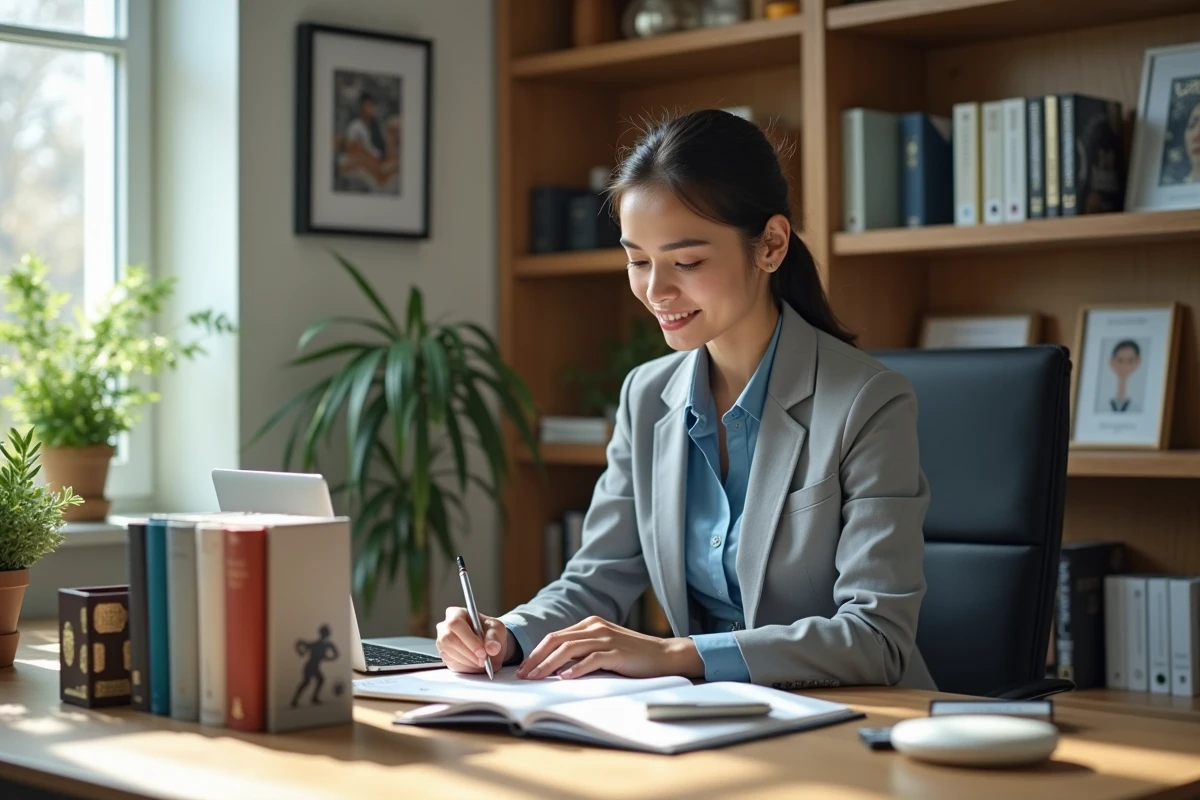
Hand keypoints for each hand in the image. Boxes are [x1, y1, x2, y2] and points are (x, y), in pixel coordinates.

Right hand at [435, 607, 512, 673]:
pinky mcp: (444, 655)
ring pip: (450, 652)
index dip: (468, 638)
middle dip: (469, 652)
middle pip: (449, 639)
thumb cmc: (489, 632)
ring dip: (468, 660)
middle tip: (483, 660)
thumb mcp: (497, 630)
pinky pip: (451, 662)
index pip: (456, 623)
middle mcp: (445, 626)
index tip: (482, 651)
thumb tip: (491, 648)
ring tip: (482, 661)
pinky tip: (475, 663)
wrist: (488, 646)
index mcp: (457, 613)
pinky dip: (466, 665)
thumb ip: (494, 638)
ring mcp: (442, 641)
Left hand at [515, 616, 704, 680]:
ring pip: (569, 649)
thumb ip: (583, 651)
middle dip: (536, 658)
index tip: (525, 668)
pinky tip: (564, 678)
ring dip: (549, 664)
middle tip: (524, 674)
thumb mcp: (604, 647)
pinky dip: (575, 669)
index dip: (536, 652)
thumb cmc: (633, 655)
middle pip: (556, 640)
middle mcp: (595, 627)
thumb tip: (556, 666)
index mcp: (590, 624)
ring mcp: (606, 638)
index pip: (555, 636)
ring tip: (537, 677)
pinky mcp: (616, 652)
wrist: (664, 655)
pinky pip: (591, 660)